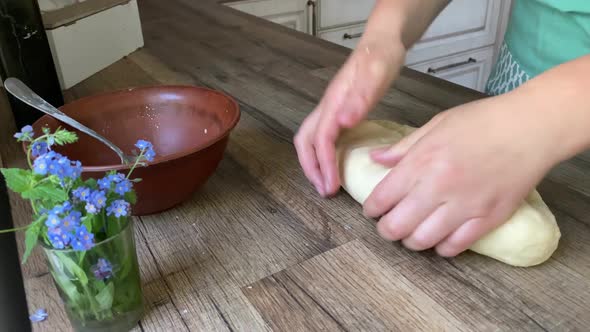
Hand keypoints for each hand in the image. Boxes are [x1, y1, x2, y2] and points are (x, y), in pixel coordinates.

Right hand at [294, 39, 404, 196]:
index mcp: (334, 102)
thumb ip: (361, 97)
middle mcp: (327, 107)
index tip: (331, 187)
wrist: (381, 41)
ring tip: (326, 183)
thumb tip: (343, 123)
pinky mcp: (338, 110)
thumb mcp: (377, 73)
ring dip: (313, 163)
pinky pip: (322, 136)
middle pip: (305, 142)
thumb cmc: (381, 56)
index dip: (324, 165)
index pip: (320, 140)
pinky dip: (322, 154)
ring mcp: (331, 108)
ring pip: (310, 140)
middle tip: (324, 191)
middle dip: (311, 169)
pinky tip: (335, 163)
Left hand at [363, 96, 559, 256]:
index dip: (371, 209)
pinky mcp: (488, 218)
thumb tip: (375, 158)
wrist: (531, 127)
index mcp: (421, 161)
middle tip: (388, 226)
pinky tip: (439, 240)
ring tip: (411, 234)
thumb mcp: (436, 124)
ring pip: (422, 241)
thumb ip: (403, 147)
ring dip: (411, 241)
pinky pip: (456, 246)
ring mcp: (464, 206)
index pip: (381, 198)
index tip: (372, 210)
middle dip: (386, 230)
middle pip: (396, 226)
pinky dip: (442, 248)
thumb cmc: (483, 120)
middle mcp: (438, 187)